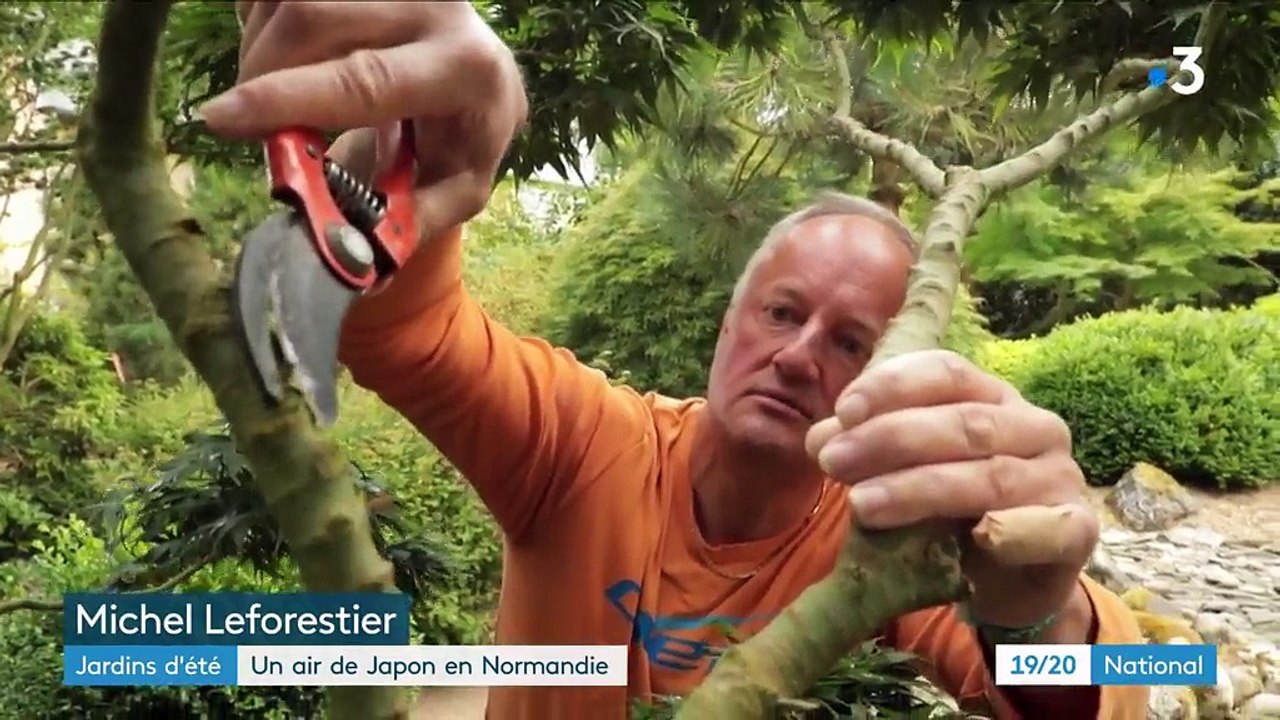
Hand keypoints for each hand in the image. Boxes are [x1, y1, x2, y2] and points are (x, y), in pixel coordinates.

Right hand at [200, 1, 527, 240]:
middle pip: (313, 20)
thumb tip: (354, 270)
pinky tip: (288, 51)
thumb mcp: (454, 189)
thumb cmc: (460, 137)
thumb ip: (406, 225)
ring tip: (277, 90)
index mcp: (466, 70)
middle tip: (251, 122)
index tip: (220, 119)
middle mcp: (439, 6)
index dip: (285, 99)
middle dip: (262, 74)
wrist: (482, 78)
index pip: (364, 79)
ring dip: (259, 47)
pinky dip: (263, 18)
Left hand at [805, 350, 1098, 628]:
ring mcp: (1060, 477)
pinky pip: (1048, 528)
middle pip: (962, 422)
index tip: (843, 410)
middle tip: (834, 462)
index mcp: (993, 397)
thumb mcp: (905, 473)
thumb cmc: (953, 510)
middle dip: (890, 439)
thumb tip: (818, 439)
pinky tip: (976, 538)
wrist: (1011, 578)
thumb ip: (867, 449)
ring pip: (989, 476)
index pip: (946, 372)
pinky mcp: (1077, 530)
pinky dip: (1012, 532)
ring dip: (920, 489)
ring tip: (860, 504)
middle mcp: (1035, 427)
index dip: (893, 386)